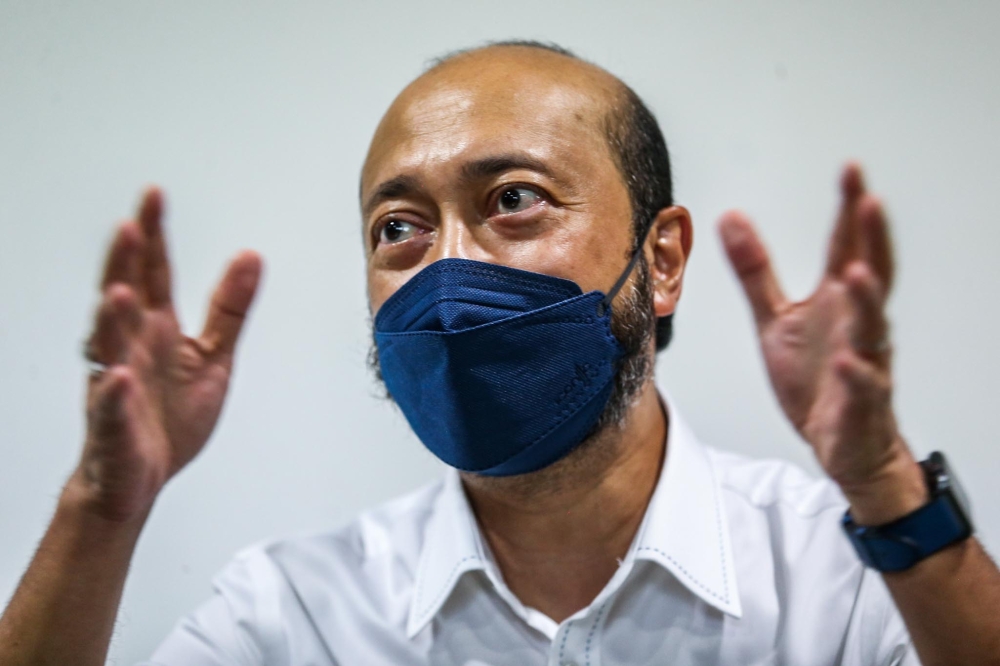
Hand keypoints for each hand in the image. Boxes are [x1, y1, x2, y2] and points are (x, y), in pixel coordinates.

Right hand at [70, 188, 261, 522]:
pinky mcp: (113, 427)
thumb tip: (251, 256)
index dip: (154, 236)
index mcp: (156, 330)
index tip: (154, 195)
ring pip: (108, 347)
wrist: (138, 480)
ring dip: (112, 319)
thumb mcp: (213, 357)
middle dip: (126, 263)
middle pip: (124, 297)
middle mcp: (130, 349)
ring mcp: (116, 385)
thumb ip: (230, 308)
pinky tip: (118, 377)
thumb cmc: (168, 418)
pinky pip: (110, 408)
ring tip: (120, 291)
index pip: (153, 274)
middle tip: (131, 225)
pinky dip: (113, 394)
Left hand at [719, 164, 925, 522]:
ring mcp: (865, 363)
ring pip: (873, 327)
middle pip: (873, 274)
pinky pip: (863, 386)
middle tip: (870, 200)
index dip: (849, 209)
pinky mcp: (861, 404)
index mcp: (839, 301)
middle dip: (873, 238)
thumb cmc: (816, 378)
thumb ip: (756, 271)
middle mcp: (858, 325)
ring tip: (859, 272)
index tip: (851, 170)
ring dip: (868, 300)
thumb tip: (731, 217)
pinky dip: (857, 373)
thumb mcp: (775, 319)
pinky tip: (847, 359)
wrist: (842, 444)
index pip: (847, 246)